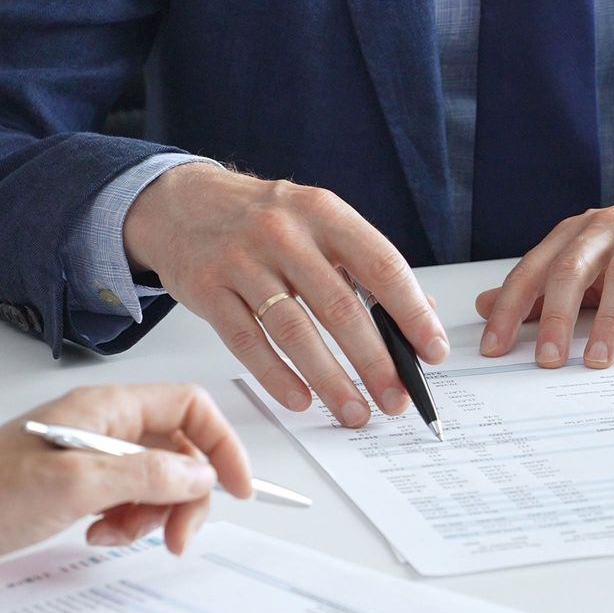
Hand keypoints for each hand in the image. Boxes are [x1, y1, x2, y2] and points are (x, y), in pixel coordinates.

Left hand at [0, 384, 254, 585]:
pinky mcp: (67, 490)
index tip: (236, 489)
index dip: (220, 445)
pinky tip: (97, 537)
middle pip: (177, 448)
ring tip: (121, 536)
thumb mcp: (75, 485)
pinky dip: (123, 523)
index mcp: (104, 409)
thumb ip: (147, 476)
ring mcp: (83, 458)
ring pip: (153, 480)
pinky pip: (121, 502)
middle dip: (186, 494)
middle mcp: (98, 427)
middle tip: (176, 535)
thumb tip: (199, 475)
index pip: (190, 407)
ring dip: (152, 514)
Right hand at [124, 163, 449, 426]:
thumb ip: (364, 264)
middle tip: (396, 399)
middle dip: (375, 362)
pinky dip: (277, 377)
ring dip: (330, 380)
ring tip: (355, 411)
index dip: (412, 313)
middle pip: (340, 308)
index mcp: (323, 213)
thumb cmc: (261, 219)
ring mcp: (241, 261)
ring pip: (294, 332)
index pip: (381, 266)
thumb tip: (420, 313)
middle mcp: (283, 233)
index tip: (433, 351)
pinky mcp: (207, 291)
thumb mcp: (317, 222)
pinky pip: (248, 343)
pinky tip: (301, 400)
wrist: (180, 201)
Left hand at [474, 181, 613, 368]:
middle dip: (556, 317)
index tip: (495, 346)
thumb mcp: (587, 262)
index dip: (510, 307)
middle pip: (572, 269)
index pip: (533, 270)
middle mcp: (604, 226)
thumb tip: (487, 306)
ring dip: (608, 321)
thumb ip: (541, 286)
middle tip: (549, 359)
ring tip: (598, 361)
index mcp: (574, 232)